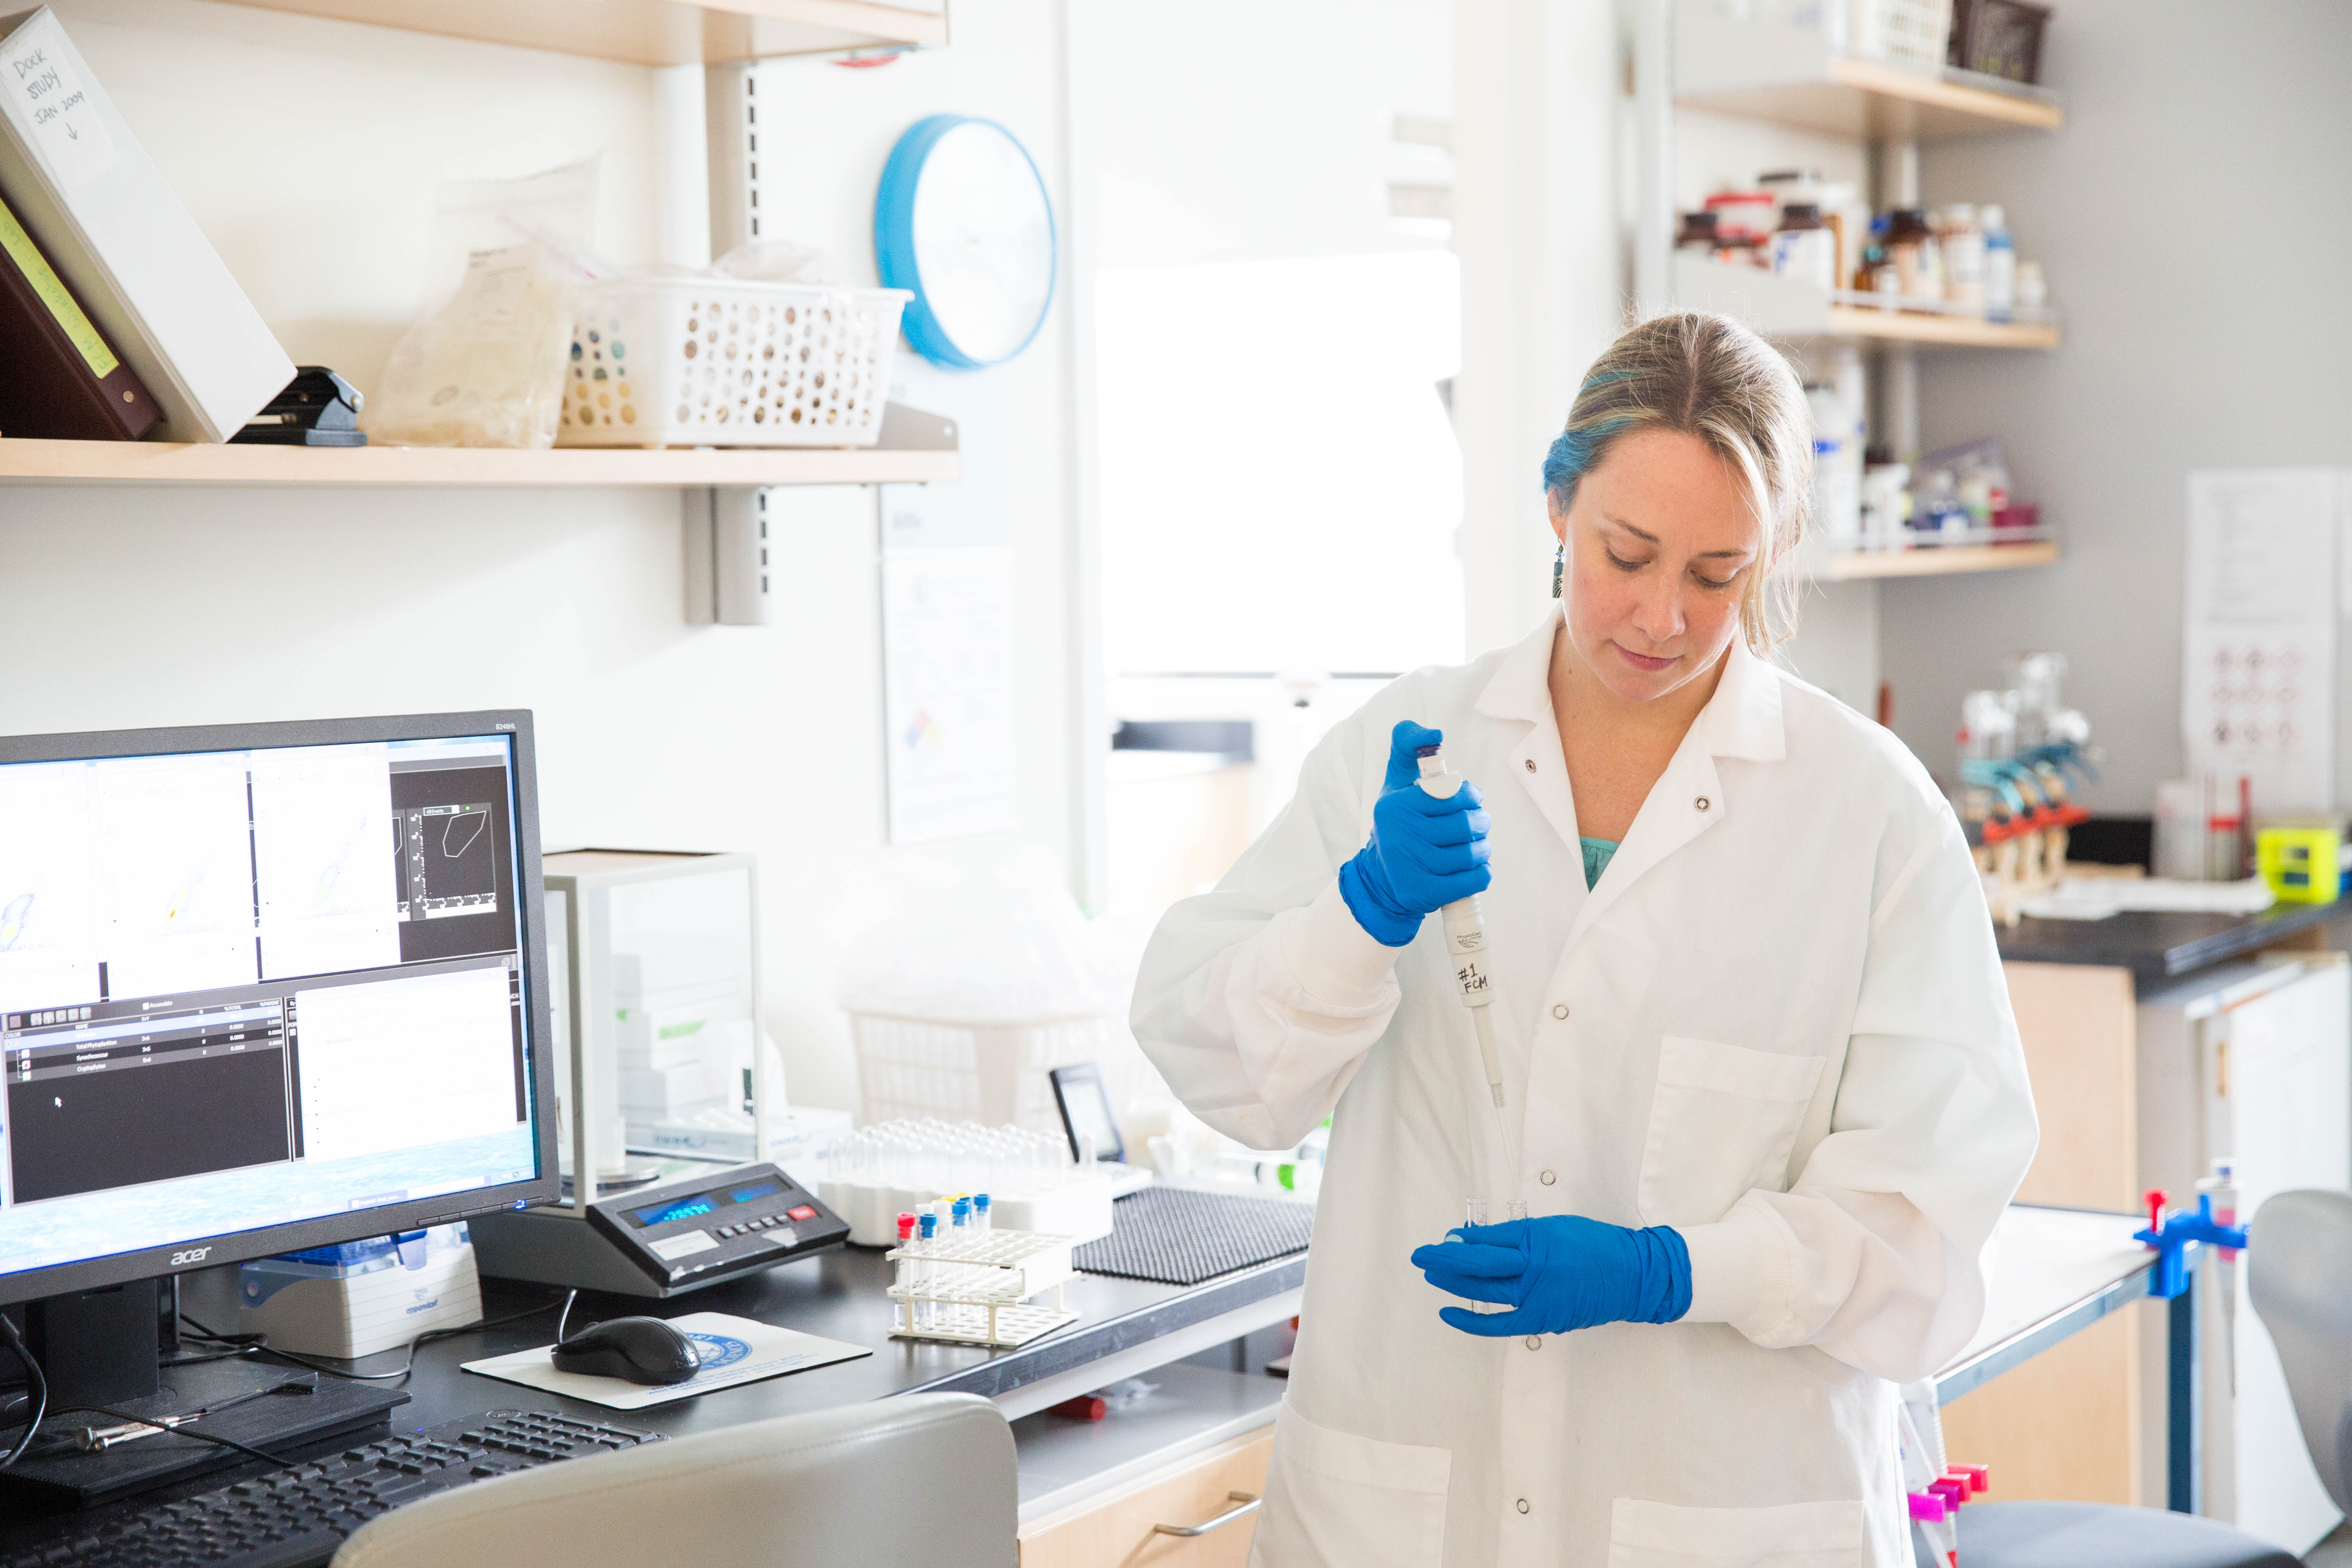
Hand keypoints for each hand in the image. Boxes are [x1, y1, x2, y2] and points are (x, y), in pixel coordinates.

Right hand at [1337, 720, 1492, 946]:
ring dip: (1484, 849)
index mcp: (1395, 805)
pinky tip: (1475, 867)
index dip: (1471, 796)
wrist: (1380, 876)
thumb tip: (1434, 732)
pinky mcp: (1422, 893)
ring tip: (1478, 846)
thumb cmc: (1398, 822)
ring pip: (1471, 854)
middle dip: (1482, 823)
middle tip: (1480, 824)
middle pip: (1465, 826)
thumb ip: (1408, 746)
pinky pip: (1472, 880)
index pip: (1453, 795)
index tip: (1471, 799)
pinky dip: (1481, 873)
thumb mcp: (1396, 780)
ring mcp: (1410, 866)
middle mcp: (1398, 835)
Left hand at [1410, 1214, 1691, 1337]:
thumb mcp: (1554, 1227)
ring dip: (1453, 1283)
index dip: (1460, 1242)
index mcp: (1537, 1239)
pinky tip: (1447, 1312)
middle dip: (1444, 1259)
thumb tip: (1476, 1239)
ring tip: (1432, 1275)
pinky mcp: (1541, 1319)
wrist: (1632, 1275)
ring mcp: (1536, 1297)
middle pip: (1478, 1264)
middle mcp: (1533, 1268)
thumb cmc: (1594, 1245)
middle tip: (1421, 1255)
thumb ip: (1516, 1235)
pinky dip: (1471, 1320)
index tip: (1442, 1240)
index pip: (1487, 1240)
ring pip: (1483, 1291)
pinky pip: (1498, 1323)